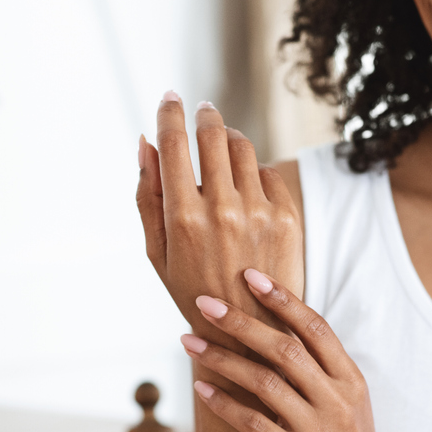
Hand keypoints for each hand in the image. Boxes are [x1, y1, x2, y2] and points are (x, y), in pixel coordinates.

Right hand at [135, 93, 302, 342]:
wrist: (248, 333)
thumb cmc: (192, 291)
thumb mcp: (157, 251)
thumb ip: (147, 195)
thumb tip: (144, 142)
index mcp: (183, 217)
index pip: (174, 143)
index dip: (169, 112)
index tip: (169, 98)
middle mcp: (222, 209)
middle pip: (213, 134)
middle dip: (204, 115)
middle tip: (201, 111)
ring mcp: (259, 212)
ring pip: (243, 147)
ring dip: (230, 139)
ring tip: (222, 148)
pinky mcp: (287, 218)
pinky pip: (268, 173)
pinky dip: (254, 173)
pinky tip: (246, 188)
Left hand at [180, 268, 403, 431]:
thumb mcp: (349, 412)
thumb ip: (321, 379)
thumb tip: (278, 345)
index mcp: (351, 383)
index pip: (316, 328)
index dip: (283, 299)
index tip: (250, 275)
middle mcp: (336, 401)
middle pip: (284, 347)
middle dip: (240, 321)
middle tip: (203, 302)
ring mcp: (318, 431)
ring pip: (263, 381)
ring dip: (221, 358)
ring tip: (188, 342)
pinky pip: (253, 424)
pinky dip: (224, 404)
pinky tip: (201, 391)